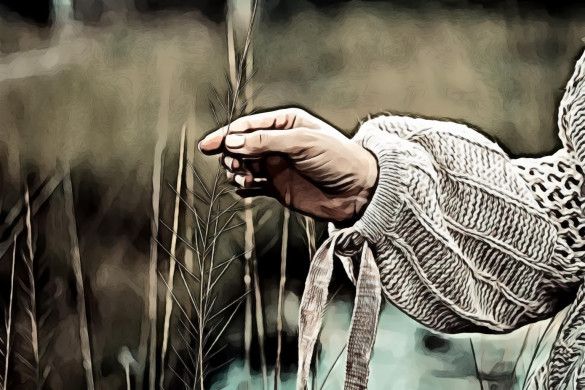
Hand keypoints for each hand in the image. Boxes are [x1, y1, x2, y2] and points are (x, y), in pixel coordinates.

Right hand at [198, 108, 377, 222]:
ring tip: (246, 178)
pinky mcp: (278, 188)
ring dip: (237, 172)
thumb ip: (266, 142)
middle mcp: (277, 144)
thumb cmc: (337, 159)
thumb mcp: (303, 143)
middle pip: (240, 146)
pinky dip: (244, 187)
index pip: (247, 126)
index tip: (207, 146)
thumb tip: (233, 143)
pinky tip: (244, 189)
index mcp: (285, 124)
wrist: (358, 191)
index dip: (225, 135)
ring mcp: (277, 166)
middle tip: (238, 166)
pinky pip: (252, 186)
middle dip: (232, 155)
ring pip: (243, 166)